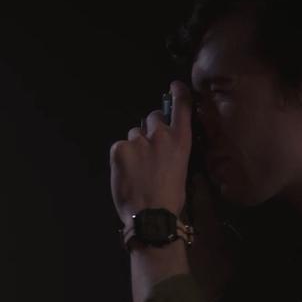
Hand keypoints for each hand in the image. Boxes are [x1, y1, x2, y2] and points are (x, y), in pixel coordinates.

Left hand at [110, 81, 193, 224]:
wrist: (151, 215)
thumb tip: (162, 147)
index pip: (182, 107)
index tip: (174, 86)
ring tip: (137, 168)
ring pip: (134, 134)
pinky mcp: (119, 149)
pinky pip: (119, 147)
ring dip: (134, 146)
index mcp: (181, 140)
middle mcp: (161, 135)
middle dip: (150, 128)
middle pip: (152, 117)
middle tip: (148, 148)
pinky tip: (126, 173)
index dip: (178, 94)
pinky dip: (121, 157)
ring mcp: (138, 140)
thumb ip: (171, 150)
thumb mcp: (181, 169)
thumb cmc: (170, 199)